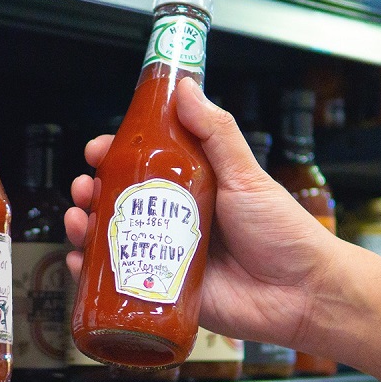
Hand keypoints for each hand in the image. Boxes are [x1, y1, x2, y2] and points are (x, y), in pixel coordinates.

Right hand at [63, 76, 342, 347]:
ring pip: (110, 238)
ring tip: (79, 221)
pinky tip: (80, 262)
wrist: (301, 293)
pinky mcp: (162, 291)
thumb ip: (215, 132)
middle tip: (84, 189)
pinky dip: (91, 272)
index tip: (97, 150)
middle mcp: (172, 221)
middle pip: (116, 201)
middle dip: (89, 192)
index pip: (141, 165)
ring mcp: (164, 257)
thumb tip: (185, 88)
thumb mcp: (246, 174)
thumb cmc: (281, 232)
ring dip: (83, 227)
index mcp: (190, 188)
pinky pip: (119, 280)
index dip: (113, 156)